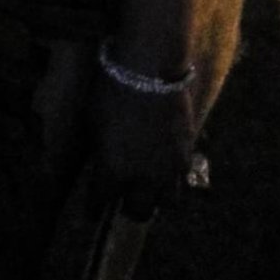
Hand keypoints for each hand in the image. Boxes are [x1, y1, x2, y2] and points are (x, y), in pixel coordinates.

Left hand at [92, 72, 193, 217]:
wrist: (150, 68)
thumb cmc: (112, 87)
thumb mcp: (93, 119)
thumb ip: (99, 148)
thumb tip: (103, 159)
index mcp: (112, 170)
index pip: (100, 202)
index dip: (94, 208)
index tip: (93, 210)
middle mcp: (141, 178)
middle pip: (137, 211)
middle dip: (128, 208)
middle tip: (124, 197)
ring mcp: (168, 168)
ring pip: (165, 202)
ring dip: (155, 197)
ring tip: (149, 185)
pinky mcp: (187, 154)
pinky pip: (181, 179)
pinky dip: (173, 177)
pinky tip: (166, 165)